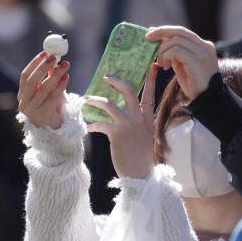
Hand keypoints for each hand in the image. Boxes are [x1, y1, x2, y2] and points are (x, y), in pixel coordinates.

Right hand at [18, 52, 69, 128]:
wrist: (56, 130)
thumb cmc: (52, 108)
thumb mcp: (48, 91)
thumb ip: (49, 77)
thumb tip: (54, 61)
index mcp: (22, 95)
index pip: (25, 76)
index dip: (34, 63)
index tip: (44, 53)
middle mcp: (24, 103)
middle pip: (32, 81)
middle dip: (43, 67)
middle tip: (54, 57)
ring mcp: (32, 111)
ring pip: (43, 89)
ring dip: (55, 75)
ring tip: (65, 65)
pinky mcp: (43, 116)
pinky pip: (53, 98)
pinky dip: (61, 86)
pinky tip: (67, 77)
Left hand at [85, 63, 157, 179]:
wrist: (141, 175)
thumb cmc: (140, 157)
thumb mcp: (144, 136)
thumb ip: (137, 123)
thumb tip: (124, 114)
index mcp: (148, 118)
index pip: (151, 93)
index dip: (152, 79)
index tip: (153, 65)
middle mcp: (139, 118)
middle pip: (128, 90)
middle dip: (116, 81)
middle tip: (106, 77)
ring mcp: (128, 125)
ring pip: (109, 103)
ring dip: (96, 100)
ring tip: (88, 99)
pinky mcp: (117, 134)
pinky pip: (100, 123)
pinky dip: (93, 124)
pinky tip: (89, 127)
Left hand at [145, 26, 217, 99]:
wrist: (207, 99)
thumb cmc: (194, 84)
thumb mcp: (182, 64)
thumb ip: (175, 52)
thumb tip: (160, 39)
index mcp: (203, 45)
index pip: (182, 31)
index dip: (166, 30)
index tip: (152, 32)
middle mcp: (205, 46)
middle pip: (180, 31)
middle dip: (161, 32)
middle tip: (148, 37)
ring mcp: (203, 52)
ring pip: (176, 40)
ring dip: (163, 51)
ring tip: (161, 63)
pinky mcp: (197, 60)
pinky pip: (176, 51)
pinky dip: (167, 56)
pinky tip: (165, 67)